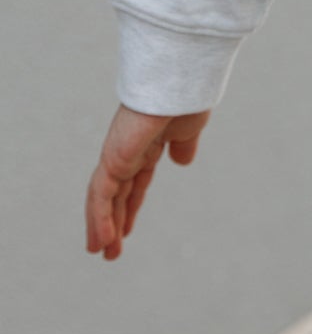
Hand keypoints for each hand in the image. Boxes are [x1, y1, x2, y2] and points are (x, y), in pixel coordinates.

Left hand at [85, 104, 210, 259]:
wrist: (181, 80)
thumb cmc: (188, 96)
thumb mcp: (189, 128)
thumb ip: (183, 145)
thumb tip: (181, 162)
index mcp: (146, 144)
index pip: (133, 182)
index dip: (129, 206)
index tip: (125, 230)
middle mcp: (127, 151)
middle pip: (115, 194)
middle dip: (113, 222)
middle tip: (110, 250)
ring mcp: (118, 153)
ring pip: (104, 198)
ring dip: (103, 227)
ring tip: (103, 253)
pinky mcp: (113, 157)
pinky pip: (102, 195)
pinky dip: (101, 219)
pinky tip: (103, 240)